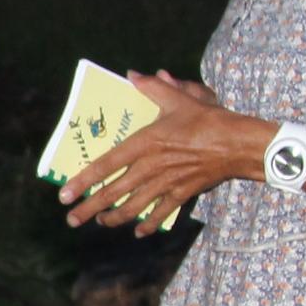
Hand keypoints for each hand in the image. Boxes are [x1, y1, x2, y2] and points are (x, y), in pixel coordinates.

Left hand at [61, 73, 260, 235]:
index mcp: (145, 143)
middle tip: (72, 220)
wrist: (239, 144)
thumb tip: (133, 74)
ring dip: (114, 217)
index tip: (65, 194)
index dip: (83, 181)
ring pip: (134, 206)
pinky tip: (138, 231)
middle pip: (114, 192)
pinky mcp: (183, 193)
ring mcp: (167, 183)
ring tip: (100, 223)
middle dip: (90, 208)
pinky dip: (148, 222)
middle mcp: (151, 167)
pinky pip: (161, 212)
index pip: (106, 165)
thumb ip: (153, 88)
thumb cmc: (208, 119)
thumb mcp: (180, 99)